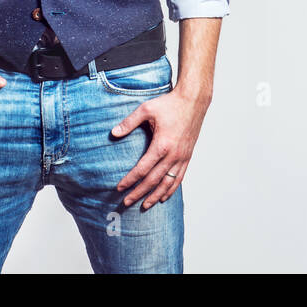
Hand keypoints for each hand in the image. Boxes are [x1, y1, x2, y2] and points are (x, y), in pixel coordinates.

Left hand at [112, 86, 209, 209]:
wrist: (193, 100)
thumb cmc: (170, 103)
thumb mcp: (146, 109)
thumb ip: (129, 122)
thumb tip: (113, 133)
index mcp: (162, 145)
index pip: (142, 169)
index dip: (130, 180)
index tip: (119, 188)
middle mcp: (173, 155)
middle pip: (153, 180)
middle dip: (139, 193)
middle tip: (126, 202)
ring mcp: (182, 157)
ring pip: (168, 183)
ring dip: (155, 196)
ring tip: (144, 205)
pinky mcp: (188, 156)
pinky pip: (179, 178)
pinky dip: (171, 189)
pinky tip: (164, 197)